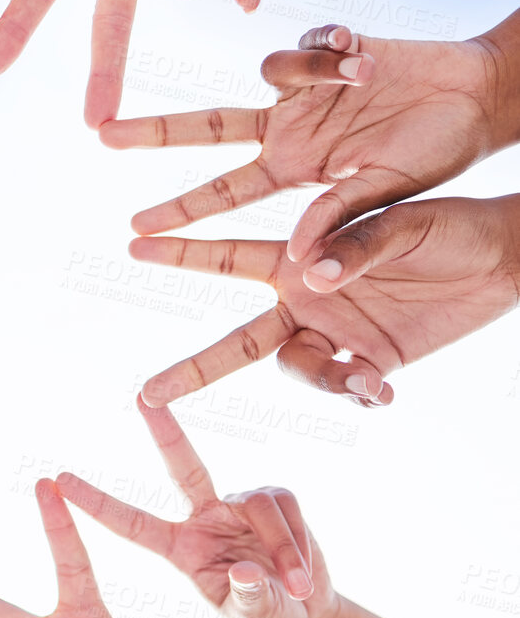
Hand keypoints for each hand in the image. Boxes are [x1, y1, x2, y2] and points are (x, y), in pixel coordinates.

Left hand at [58, 397, 338, 617]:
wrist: (306, 617)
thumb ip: (250, 601)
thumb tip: (245, 573)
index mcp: (180, 549)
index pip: (132, 522)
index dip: (97, 502)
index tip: (60, 480)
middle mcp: (204, 518)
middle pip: (182, 466)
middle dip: (164, 431)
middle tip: (141, 397)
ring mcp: (238, 506)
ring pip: (260, 504)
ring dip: (283, 548)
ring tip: (299, 588)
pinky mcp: (274, 499)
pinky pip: (287, 508)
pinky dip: (300, 542)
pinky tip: (305, 571)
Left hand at [113, 25, 508, 257]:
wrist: (476, 102)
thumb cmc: (434, 156)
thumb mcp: (388, 196)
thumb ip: (341, 220)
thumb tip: (300, 263)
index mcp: (294, 175)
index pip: (224, 203)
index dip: (181, 221)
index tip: (133, 235)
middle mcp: (287, 133)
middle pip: (206, 131)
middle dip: (157, 133)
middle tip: (101, 136)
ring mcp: (304, 92)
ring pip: (271, 69)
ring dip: (311, 71)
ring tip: (363, 74)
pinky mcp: (329, 51)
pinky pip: (312, 41)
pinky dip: (331, 47)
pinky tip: (363, 53)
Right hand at [130, 196, 519, 406]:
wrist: (501, 258)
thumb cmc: (446, 225)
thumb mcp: (400, 224)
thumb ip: (354, 244)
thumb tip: (312, 273)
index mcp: (299, 257)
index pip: (227, 255)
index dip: (181, 252)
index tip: (134, 243)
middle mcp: (307, 301)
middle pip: (237, 342)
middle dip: (192, 368)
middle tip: (149, 392)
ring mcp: (338, 336)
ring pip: (297, 372)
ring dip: (317, 380)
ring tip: (358, 378)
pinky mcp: (375, 363)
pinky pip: (348, 389)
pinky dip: (357, 394)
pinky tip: (382, 389)